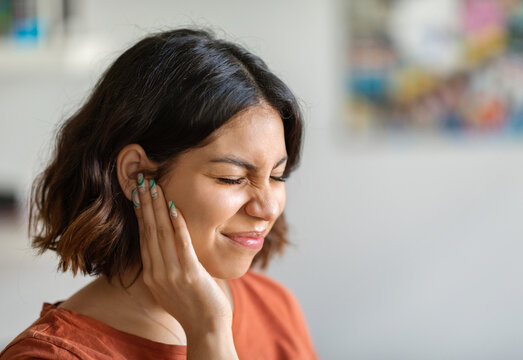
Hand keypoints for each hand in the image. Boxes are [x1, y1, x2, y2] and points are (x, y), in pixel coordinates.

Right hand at [132, 173, 233, 341]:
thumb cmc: (193, 307)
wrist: (206, 329)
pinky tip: (174, 207)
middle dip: (145, 204)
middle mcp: (157, 273)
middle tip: (142, 181)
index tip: (138, 194)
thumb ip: (167, 267)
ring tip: (154, 186)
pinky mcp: (189, 274)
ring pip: (161, 233)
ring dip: (157, 207)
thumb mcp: (172, 287)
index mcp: (151, 275)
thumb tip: (169, 248)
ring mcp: (172, 274)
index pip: (143, 238)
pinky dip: (177, 224)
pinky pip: (181, 244)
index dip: (141, 214)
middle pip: (148, 231)